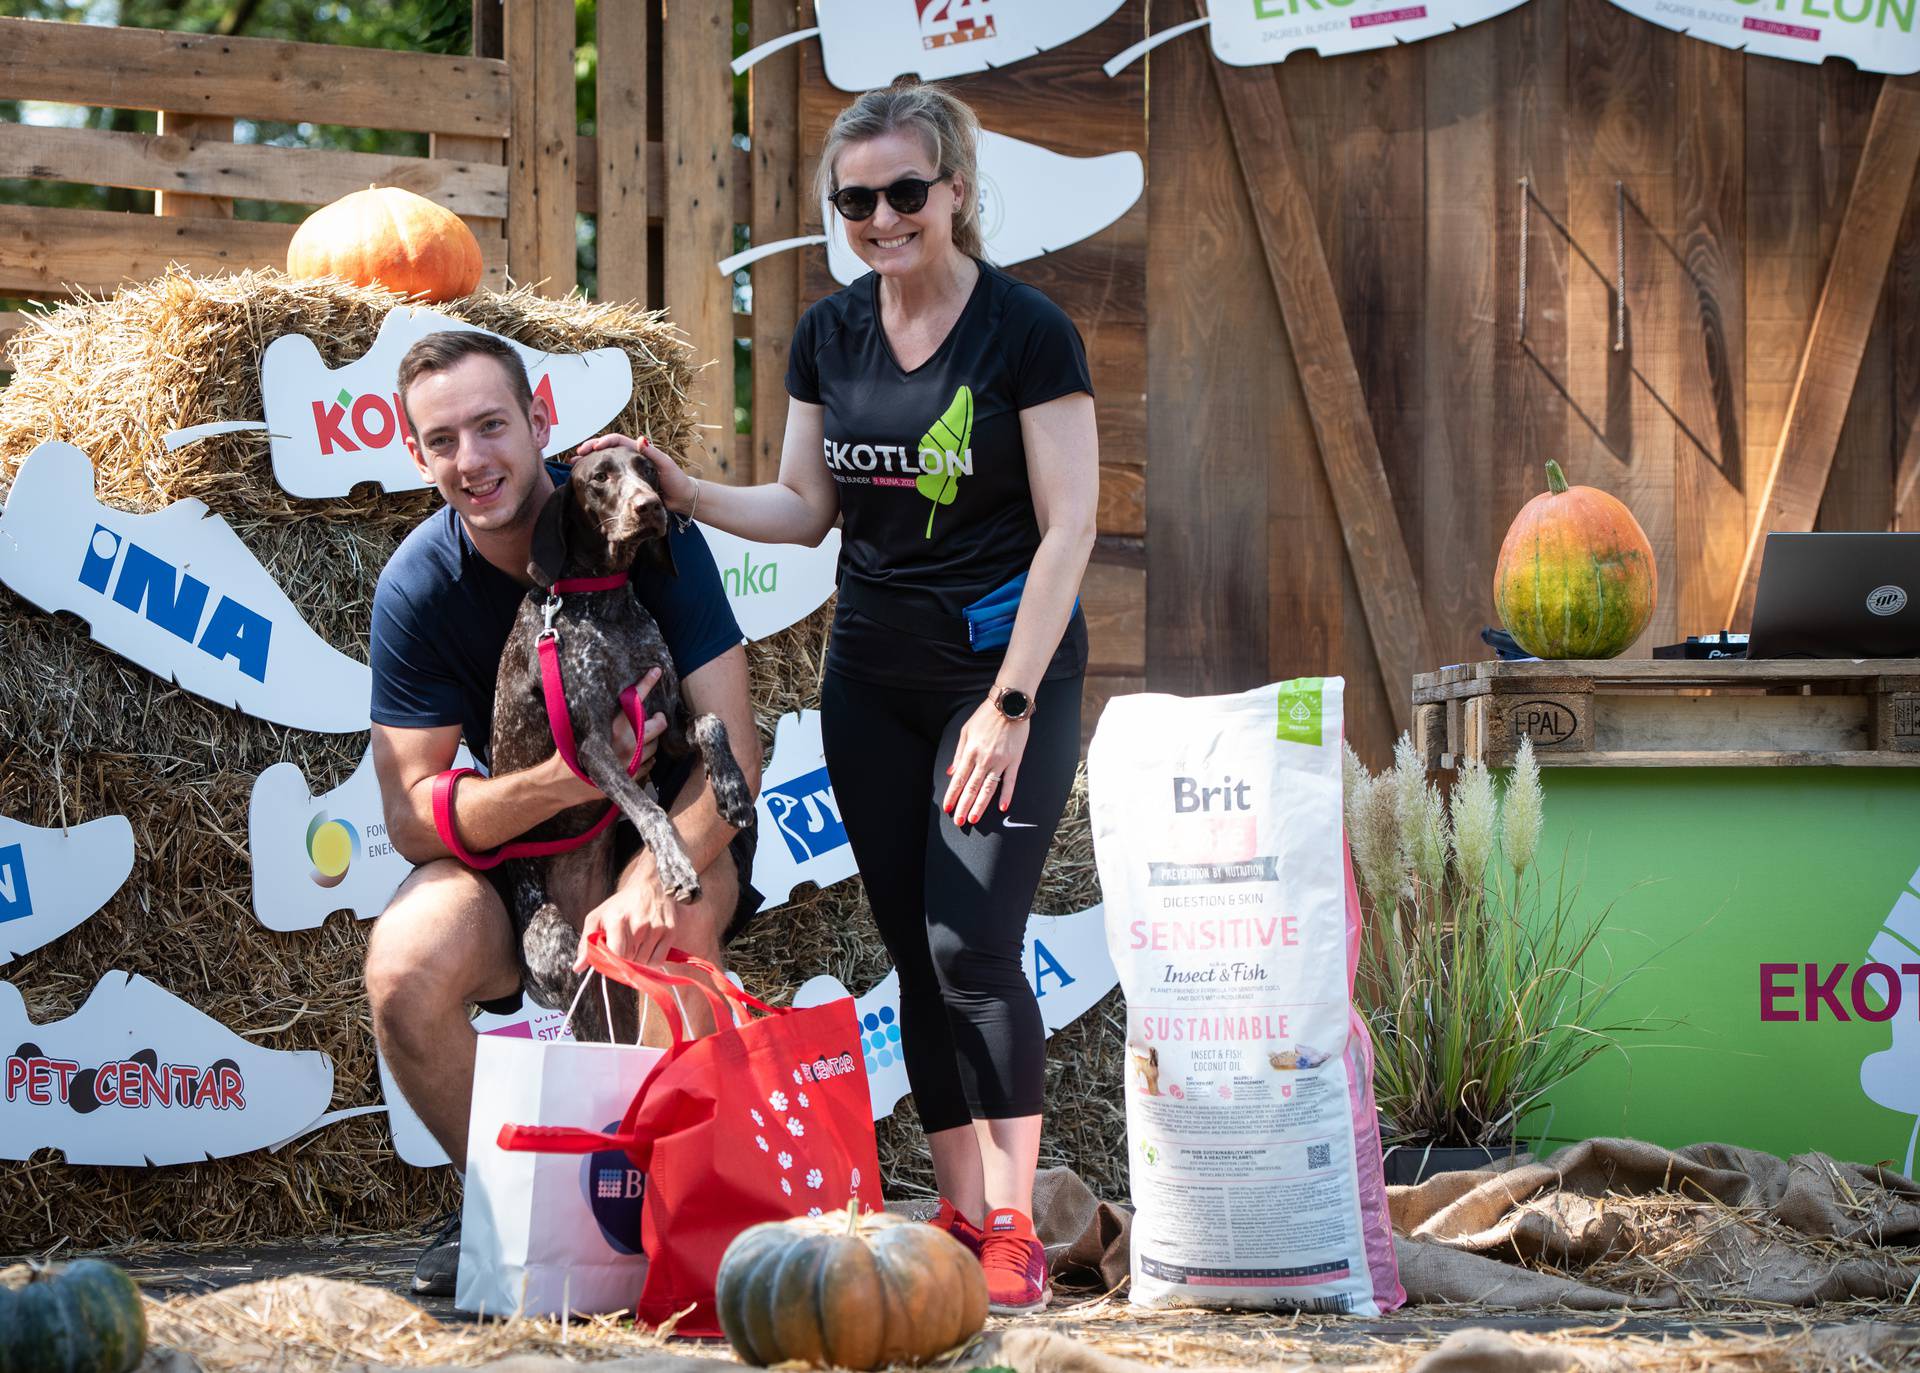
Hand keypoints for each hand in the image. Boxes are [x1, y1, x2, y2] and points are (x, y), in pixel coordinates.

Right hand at [544, 667, 665, 808]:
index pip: (635, 698)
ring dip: (652, 740)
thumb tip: (599, 698)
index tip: (656, 671)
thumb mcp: (578, 727)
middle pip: (657, 725)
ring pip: (655, 745)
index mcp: (613, 725)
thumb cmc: (568, 752)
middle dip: (660, 719)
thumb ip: (593, 715)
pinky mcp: (632, 774)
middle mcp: (627, 741)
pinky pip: (650, 763)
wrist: (565, 783)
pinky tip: (641, 756)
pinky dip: (648, 758)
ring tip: (644, 738)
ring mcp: (632, 759)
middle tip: (658, 716)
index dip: (647, 682)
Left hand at [573, 846, 681, 971]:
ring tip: (635, 945)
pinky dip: (651, 961)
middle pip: (628, 962)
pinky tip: (647, 948)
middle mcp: (638, 924)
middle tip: (623, 948)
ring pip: (643, 964)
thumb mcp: (598, 917)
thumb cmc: (621, 904)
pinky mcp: (670, 932)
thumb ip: (586, 942)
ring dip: (637, 961)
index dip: (611, 963)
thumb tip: (578, 968)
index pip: (615, 955)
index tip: (610, 960)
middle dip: (623, 961)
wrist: (651, 886)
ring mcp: (656, 928)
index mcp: (617, 919)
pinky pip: (658, 962)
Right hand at [576, 432, 696, 516]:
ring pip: (605, 462)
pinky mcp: (627, 483)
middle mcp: (630, 458)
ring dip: (590, 461)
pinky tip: (587, 478)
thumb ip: (652, 453)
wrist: (681, 498)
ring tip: (575, 464)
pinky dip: (597, 474)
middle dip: (590, 449)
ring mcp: (627, 471)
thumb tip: (640, 439)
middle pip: (606, 449)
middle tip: (577, 455)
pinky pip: (609, 476)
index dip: (603, 441)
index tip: (592, 448)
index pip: (616, 440)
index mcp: (638, 450)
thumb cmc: (676, 480)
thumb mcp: (665, 465)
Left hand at [942, 695, 1030, 824]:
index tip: (948, 808)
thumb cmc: (986, 716)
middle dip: (963, 805)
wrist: (1009, 704)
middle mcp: (984, 759)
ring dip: (980, 805)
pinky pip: (1010, 781)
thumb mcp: (966, 731)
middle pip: (972, 787)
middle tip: (959, 821)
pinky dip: (1006, 795)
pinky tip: (1002, 807)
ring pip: (988, 788)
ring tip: (974, 818)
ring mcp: (1000, 761)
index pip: (959, 779)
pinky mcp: (1014, 760)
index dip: (952, 794)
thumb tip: (951, 773)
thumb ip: (958, 754)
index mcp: (970, 751)